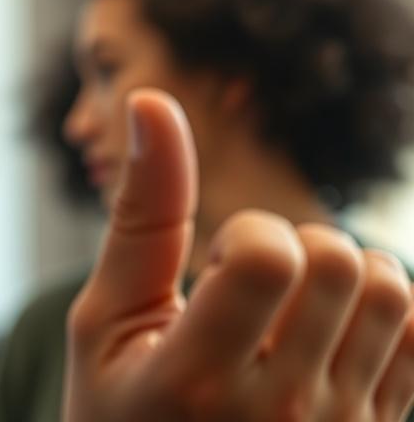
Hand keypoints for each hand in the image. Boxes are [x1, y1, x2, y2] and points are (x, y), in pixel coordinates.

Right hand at [63, 89, 413, 420]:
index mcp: (196, 381)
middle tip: (249, 291)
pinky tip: (330, 333)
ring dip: (341, 274)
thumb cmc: (123, 407)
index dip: (248, 232)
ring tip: (289, 311)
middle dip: (292, 245)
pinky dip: (384, 310)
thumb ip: (140, 214)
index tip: (216, 269)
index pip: (274, 256)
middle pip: (340, 261)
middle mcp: (282, 415)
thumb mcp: (105, 319)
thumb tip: (152, 101)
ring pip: (392, 290)